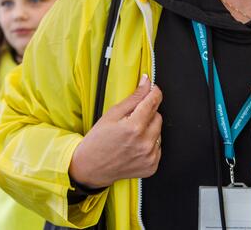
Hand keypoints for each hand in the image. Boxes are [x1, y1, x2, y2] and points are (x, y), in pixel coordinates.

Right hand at [69, 74, 161, 188]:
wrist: (91, 167)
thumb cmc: (97, 141)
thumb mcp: (112, 114)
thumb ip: (133, 98)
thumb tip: (146, 83)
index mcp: (134, 127)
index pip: (154, 101)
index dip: (154, 92)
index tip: (152, 89)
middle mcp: (144, 143)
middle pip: (158, 116)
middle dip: (148, 113)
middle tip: (132, 118)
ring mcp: (149, 156)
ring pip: (159, 131)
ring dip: (149, 129)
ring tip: (131, 135)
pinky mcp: (152, 165)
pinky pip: (158, 147)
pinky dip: (149, 143)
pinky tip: (135, 146)